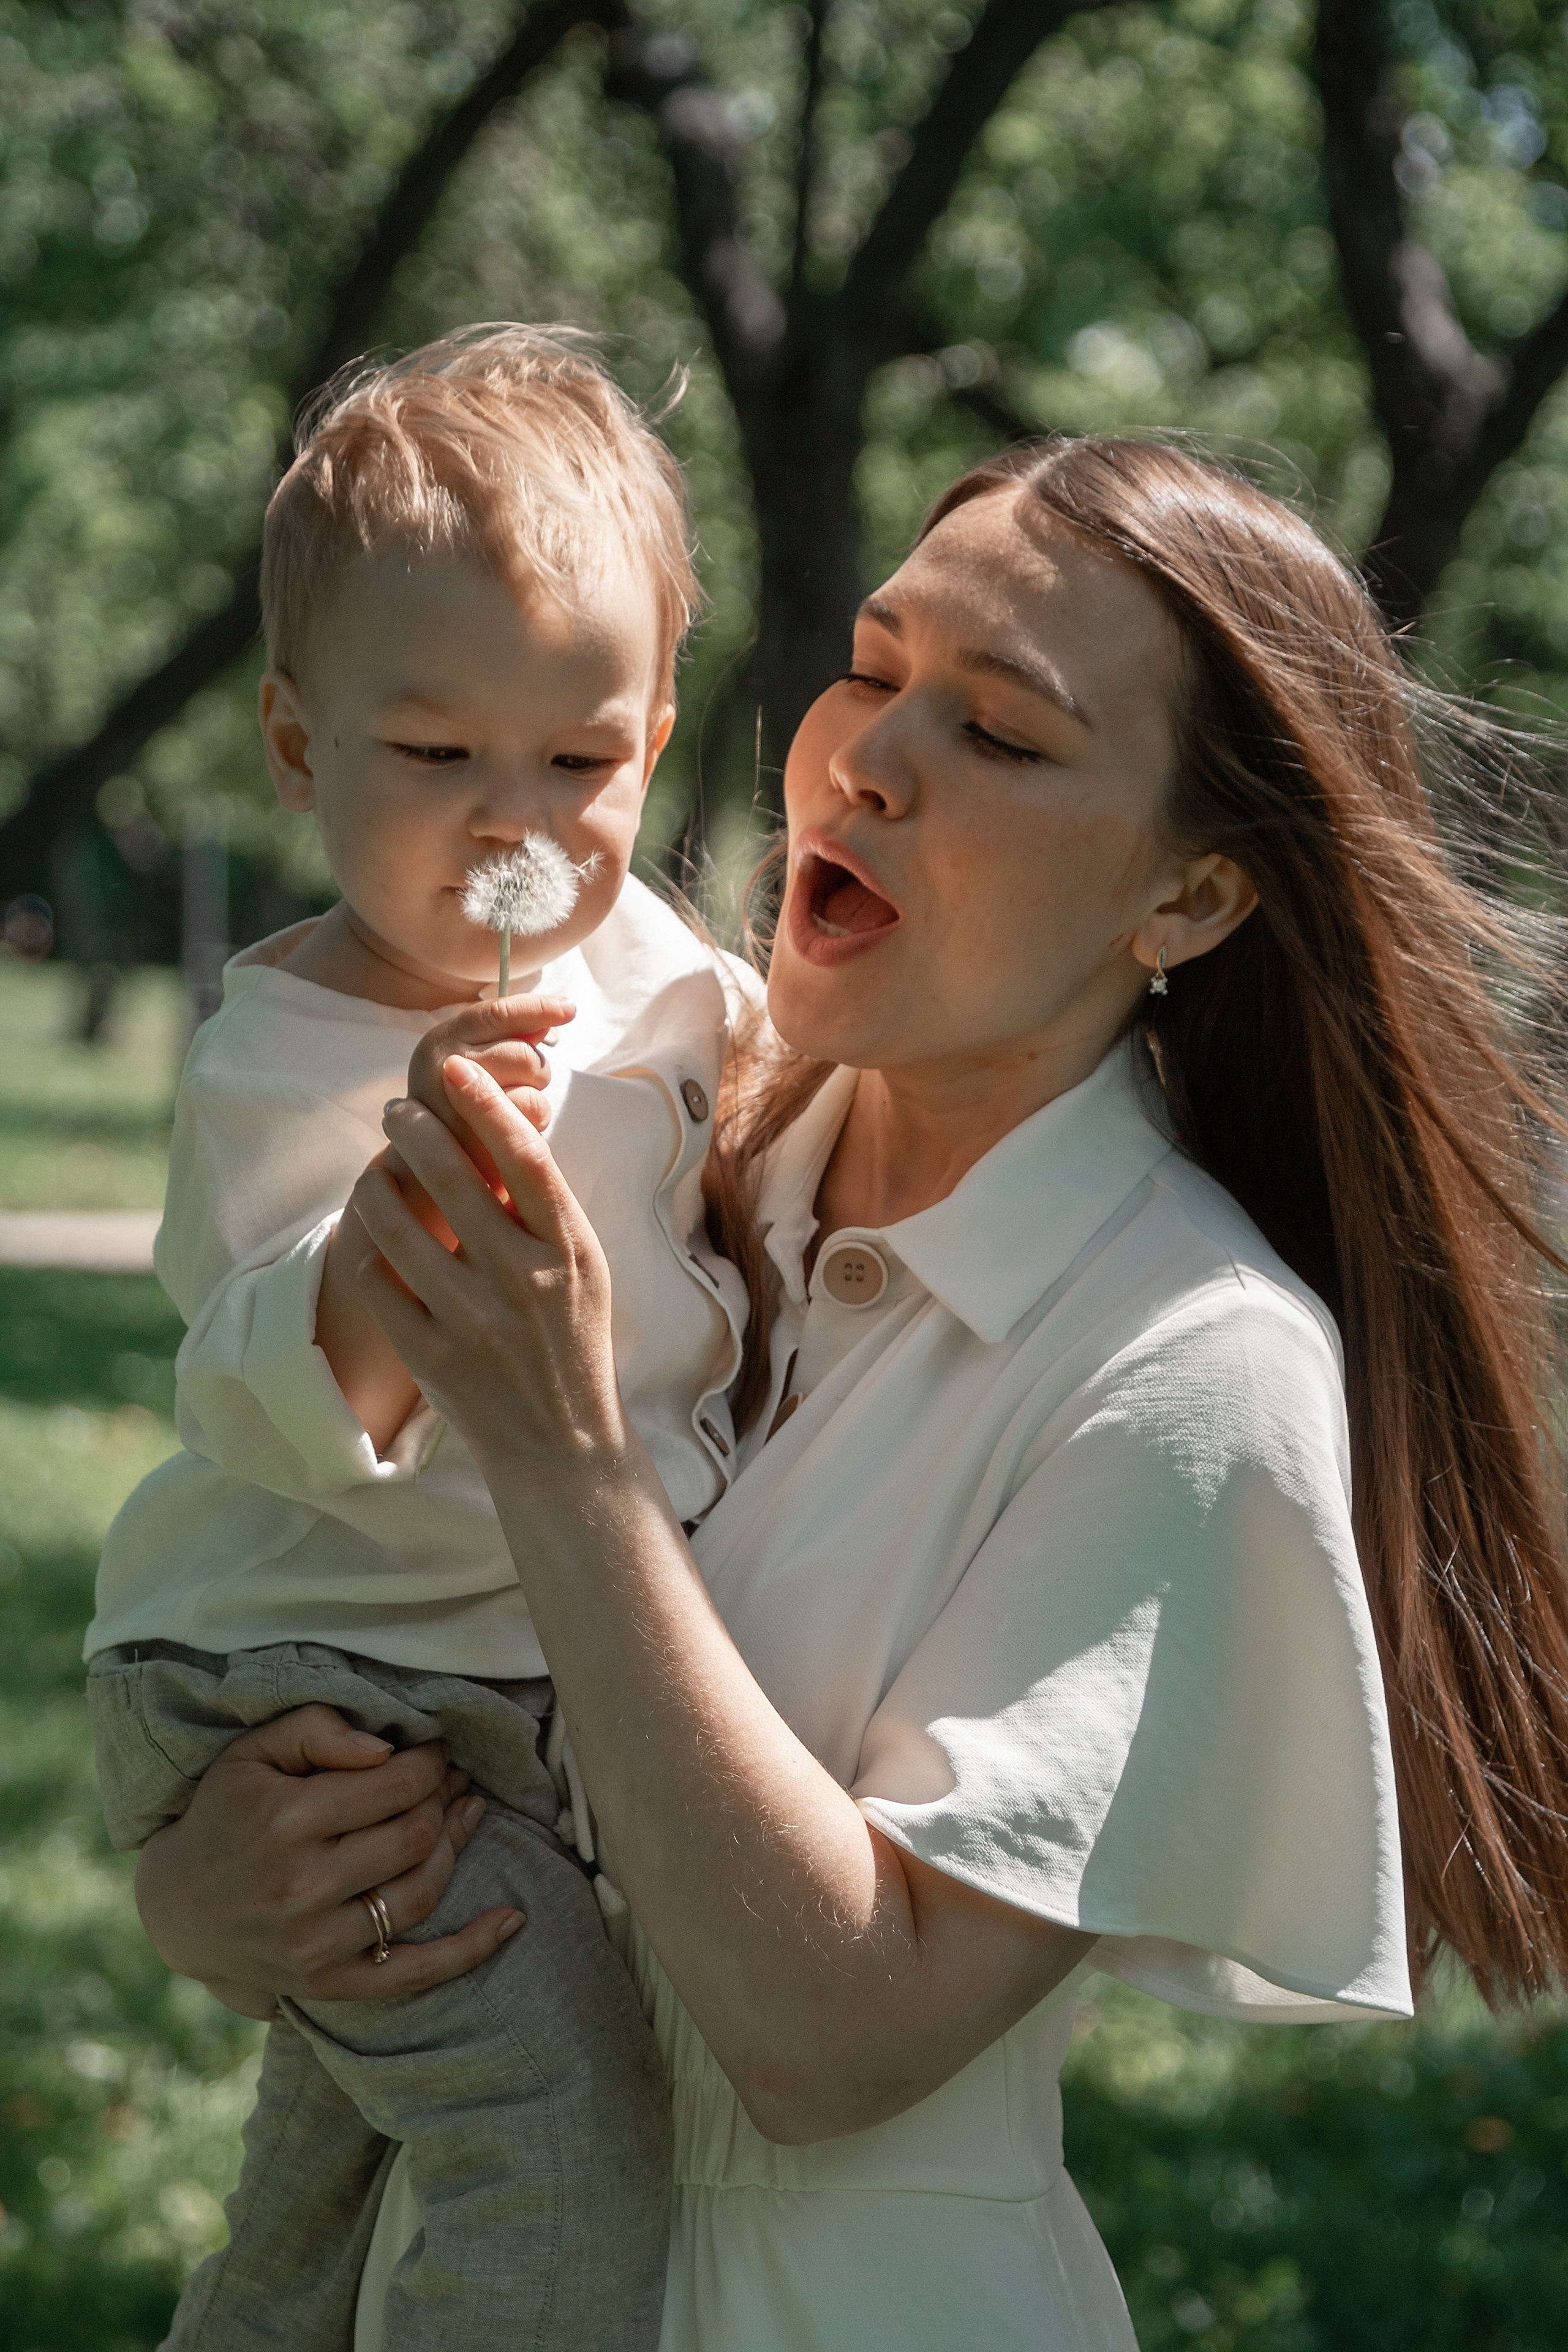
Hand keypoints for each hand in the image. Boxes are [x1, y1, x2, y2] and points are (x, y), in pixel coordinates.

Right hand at [134, 1705, 523, 2012]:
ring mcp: (318, 1942)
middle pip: (416, 1834)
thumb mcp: (252, 1752)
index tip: (436, 1750)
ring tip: (466, 1814)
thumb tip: (386, 1748)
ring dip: (457, 1847)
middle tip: (451, 1778)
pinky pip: (414, 1973)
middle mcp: (304, 1885)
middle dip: (445, 1797)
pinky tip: (511, 1918)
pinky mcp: (329, 1983)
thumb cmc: (225, 1812)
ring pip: (422, 1891)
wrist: (178, 1907)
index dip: (431, 1761)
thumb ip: (317, 1730)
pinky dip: (470, 1949)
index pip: (397, 1784)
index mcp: (287, 1819)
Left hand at [348, 1056, 623, 1478]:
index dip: (486, 1104)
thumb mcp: (585, 1267)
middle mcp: (523, 1280)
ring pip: (398, 1226)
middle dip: (413, 1129)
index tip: (456, 1070)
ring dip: (375, 1186)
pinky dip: (367, 1254)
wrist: (562, 1444)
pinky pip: (377, 1285)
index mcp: (568, 1250)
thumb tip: (506, 1125)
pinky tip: (370, 1242)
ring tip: (373, 1172)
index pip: (525, 1156)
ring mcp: (473, 1320)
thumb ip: (547, 1207)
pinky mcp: (431, 1358)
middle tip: (395, 1110)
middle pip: (453, 1177)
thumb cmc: (572, 1339)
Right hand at [403, 991, 575, 1196]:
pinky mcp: (473, 1145)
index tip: (570, 1008)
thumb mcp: (474, 1069)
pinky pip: (528, 1124)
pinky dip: (531, 1130)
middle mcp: (440, 1069)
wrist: (420, 1177)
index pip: (497, 1014)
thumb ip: (510, 1039)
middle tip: (517, 1088)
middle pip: (523, 1053)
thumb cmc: (459, 1115)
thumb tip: (557, 1014)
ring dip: (534, 1104)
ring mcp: (454, 1109)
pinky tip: (509, 1141)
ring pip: (530, 1090)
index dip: (538, 1008)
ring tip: (510, 1117)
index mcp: (439, 1044)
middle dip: (534, 1071)